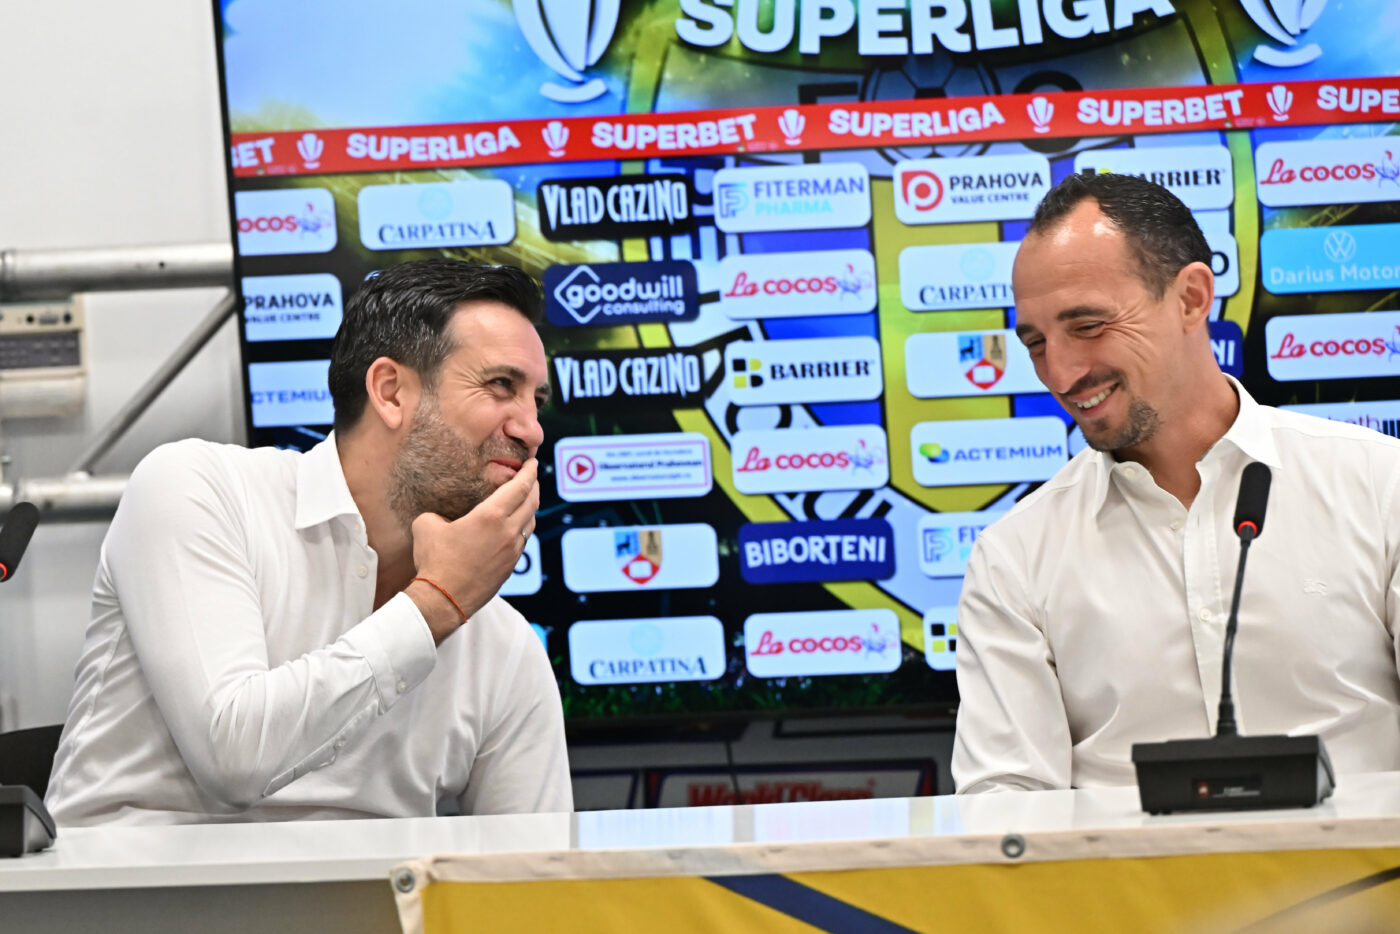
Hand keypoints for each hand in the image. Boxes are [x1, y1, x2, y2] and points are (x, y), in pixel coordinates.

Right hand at [408, 459, 538, 642]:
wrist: (443, 599)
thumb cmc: (435, 561)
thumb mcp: (427, 525)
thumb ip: (440, 513)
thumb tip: (441, 517)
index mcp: (491, 516)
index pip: (520, 487)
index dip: (529, 472)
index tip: (532, 462)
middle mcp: (508, 532)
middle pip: (532, 502)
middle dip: (534, 485)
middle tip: (531, 476)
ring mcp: (512, 552)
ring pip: (530, 523)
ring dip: (531, 508)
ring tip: (525, 500)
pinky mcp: (510, 568)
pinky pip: (522, 542)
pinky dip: (522, 529)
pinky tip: (514, 528)